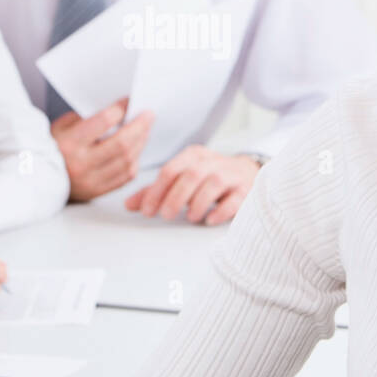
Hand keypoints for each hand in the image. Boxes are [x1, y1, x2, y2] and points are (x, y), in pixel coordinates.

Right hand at [51, 98, 153, 201]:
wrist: (38, 178)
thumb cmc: (53, 146)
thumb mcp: (62, 127)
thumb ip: (87, 119)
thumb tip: (119, 109)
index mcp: (69, 143)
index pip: (102, 122)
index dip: (120, 109)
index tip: (129, 100)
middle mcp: (81, 164)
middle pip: (121, 143)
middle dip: (139, 126)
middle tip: (149, 114)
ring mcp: (91, 181)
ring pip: (127, 161)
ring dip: (141, 143)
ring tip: (145, 130)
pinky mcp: (98, 191)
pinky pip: (126, 177)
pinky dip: (135, 161)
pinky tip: (136, 150)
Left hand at [124, 146, 260, 224]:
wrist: (247, 173)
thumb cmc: (208, 177)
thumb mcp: (182, 178)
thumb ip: (156, 191)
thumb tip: (128, 205)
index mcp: (192, 156)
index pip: (170, 170)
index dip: (156, 191)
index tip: (147, 211)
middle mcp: (211, 162)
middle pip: (190, 176)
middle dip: (175, 197)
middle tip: (166, 216)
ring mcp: (230, 175)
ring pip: (212, 184)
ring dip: (197, 203)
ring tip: (190, 217)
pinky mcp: (245, 189)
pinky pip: (234, 199)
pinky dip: (220, 210)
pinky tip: (209, 219)